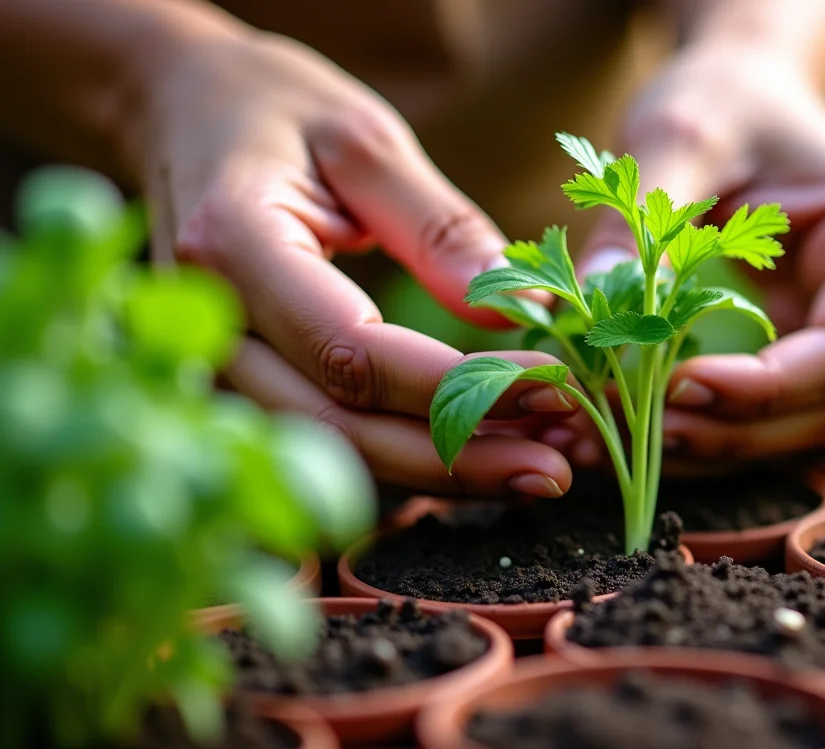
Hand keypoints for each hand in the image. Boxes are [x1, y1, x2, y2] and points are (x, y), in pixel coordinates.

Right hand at [134, 31, 575, 496]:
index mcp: (232, 247)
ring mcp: (213, 365)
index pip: (353, 351)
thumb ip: (440, 228)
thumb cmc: (274, 110)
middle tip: (555, 469)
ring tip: (536, 469)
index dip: (458, 386)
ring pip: (332, 452)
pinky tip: (479, 456)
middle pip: (339, 427)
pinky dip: (405, 455)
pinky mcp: (240, 382)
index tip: (553, 387)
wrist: (176, 108)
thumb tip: (524, 309)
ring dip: (439, 472)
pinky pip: (325, 440)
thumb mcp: (366, 139)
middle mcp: (210, 324)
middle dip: (457, 458)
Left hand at [571, 48, 824, 467]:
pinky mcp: (803, 353)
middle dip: (729, 430)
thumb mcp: (678, 135)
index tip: (676, 386)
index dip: (767, 385)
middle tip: (627, 428)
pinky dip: (700, 428)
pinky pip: (763, 415)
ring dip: (709, 446)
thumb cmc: (722, 97)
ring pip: (796, 426)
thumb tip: (586, 307)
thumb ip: (639, 221)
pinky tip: (627, 426)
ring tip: (611, 438)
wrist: (740, 94)